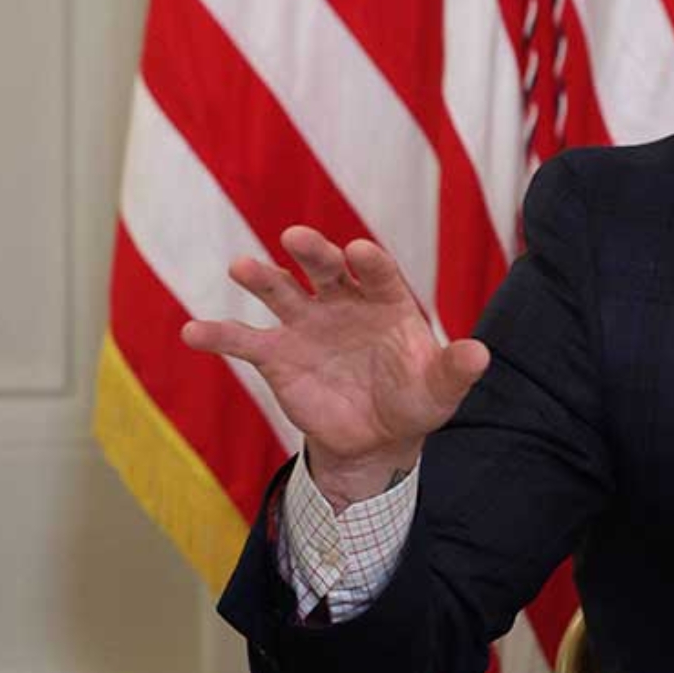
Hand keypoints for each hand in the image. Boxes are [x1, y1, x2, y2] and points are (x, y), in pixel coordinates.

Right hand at [180, 226, 489, 509]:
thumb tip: (481, 355)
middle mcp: (343, 302)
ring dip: (262, 277)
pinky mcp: (277, 355)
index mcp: (386, 301)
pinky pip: (243, 341)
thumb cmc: (415, 399)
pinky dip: (218, 335)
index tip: (360, 250)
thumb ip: (456, 369)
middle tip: (297, 237)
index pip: (378, 272)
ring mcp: (307, 325)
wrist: (377, 436)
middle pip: (326, 269)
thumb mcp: (440, 389)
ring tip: (241, 266)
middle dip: (313, 253)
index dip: (370, 261)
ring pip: (281, 292)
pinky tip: (192, 331)